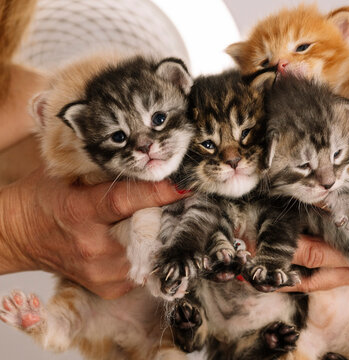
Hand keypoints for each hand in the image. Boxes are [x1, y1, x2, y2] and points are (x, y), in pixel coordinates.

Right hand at [0, 168, 186, 298]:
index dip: (159, 192)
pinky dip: (147, 250)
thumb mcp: (69, 172)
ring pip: (152, 248)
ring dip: (157, 232)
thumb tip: (151, 162)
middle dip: (165, 213)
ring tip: (147, 217)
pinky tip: (134, 237)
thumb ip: (108, 169)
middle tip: (174, 198)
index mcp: (81, 212)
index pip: (127, 201)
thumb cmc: (47, 196)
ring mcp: (103, 272)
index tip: (186, 184)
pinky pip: (145, 265)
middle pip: (149, 229)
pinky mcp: (110, 288)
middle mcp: (94, 247)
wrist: (22, 235)